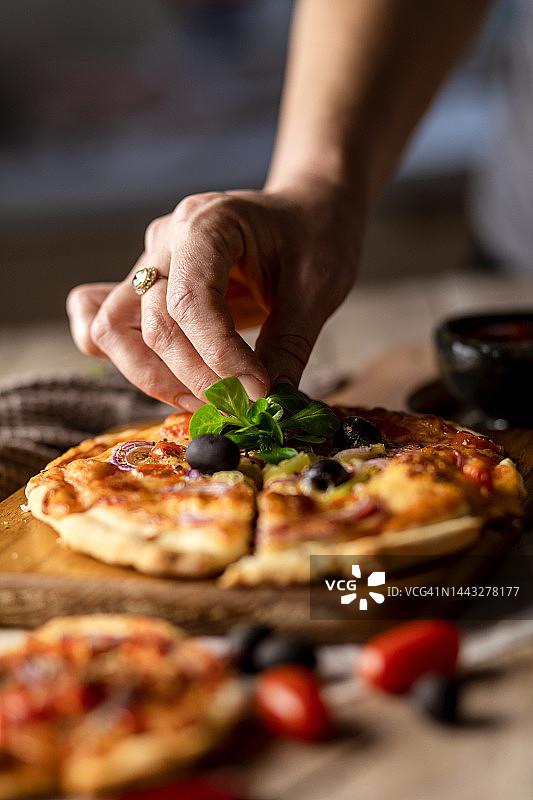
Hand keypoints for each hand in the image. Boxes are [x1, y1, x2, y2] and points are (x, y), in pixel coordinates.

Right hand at [67, 185, 360, 409]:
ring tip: (210, 401)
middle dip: (194, 377)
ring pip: (112, 332)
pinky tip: (173, 380)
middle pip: (149, 324)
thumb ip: (288, 346)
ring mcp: (149, 265)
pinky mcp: (145, 291)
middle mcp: (165, 242)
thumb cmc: (315, 237)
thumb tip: (266, 406)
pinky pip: (105, 326)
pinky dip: (127, 360)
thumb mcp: (317, 288)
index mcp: (207, 225)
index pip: (190, 302)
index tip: (257, 392)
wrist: (306, 212)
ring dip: (155, 378)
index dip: (220, 357)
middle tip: (239, 406)